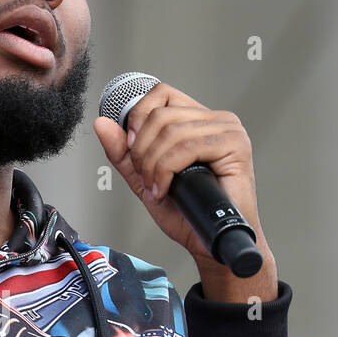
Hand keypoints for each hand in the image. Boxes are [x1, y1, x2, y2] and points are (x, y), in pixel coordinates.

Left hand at [93, 80, 277, 301]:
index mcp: (196, 120)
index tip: (133, 149)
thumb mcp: (145, 178)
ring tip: (157, 188)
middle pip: (160, 114)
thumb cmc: (187, 213)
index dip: (137, 118)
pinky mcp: (235, 145)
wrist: (208, 242)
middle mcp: (215, 120)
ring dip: (153, 165)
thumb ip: (124, 153)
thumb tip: (102, 124)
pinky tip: (167, 189)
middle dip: (142, 151)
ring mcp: (228, 130)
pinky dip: (167, 170)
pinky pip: (187, 146)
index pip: (160, 94)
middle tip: (146, 179)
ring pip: (171, 131)